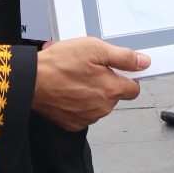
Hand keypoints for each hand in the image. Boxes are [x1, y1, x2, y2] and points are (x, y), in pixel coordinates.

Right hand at [30, 37, 149, 130]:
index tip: (118, 70)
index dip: (126, 76)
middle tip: (88, 69)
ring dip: (92, 93)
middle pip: (114, 95)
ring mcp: (87, 118)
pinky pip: (84, 113)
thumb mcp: (94, 48)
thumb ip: (123, 57)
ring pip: (99, 104)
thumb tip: (143, 62)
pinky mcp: (73, 124)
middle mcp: (102, 108)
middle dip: (105, 82)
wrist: (30, 81)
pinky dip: (79, 103)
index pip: (134, 87)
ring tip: (74, 78)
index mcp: (111, 90)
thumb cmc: (58, 64)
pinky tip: (68, 90)